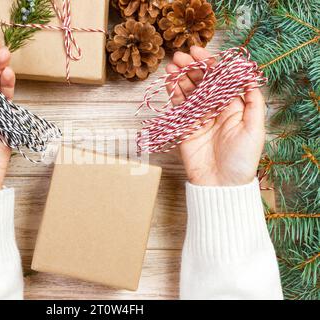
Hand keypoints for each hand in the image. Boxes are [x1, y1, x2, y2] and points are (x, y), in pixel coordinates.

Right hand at [167, 46, 265, 185]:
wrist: (220, 184)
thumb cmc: (241, 160)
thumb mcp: (255, 130)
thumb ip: (253, 103)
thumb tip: (250, 77)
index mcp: (233, 107)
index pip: (220, 80)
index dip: (209, 64)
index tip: (198, 53)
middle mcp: (215, 110)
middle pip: (202, 83)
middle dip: (191, 68)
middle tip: (179, 57)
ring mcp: (199, 118)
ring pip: (188, 92)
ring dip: (180, 78)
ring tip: (171, 66)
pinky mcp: (185, 128)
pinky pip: (178, 108)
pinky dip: (173, 94)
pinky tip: (169, 82)